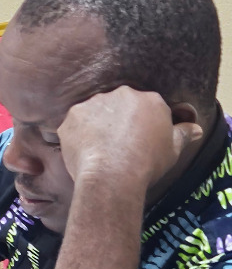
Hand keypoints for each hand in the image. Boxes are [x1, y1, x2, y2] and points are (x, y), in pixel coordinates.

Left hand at [58, 86, 202, 187]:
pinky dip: (77, 134)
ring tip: (98, 148)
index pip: (145, 106)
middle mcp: (120, 94)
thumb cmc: (147, 162)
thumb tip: (195, 129)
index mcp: (149, 99)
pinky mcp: (72, 116)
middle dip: (117, 120)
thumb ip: (183, 134)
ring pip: (95, 111)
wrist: (112, 174)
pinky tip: (83, 150)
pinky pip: (74, 123)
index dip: (141, 124)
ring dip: (96, 125)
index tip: (137, 139)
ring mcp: (93, 103)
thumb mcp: (173, 149)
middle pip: (119, 105)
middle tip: (116, 144)